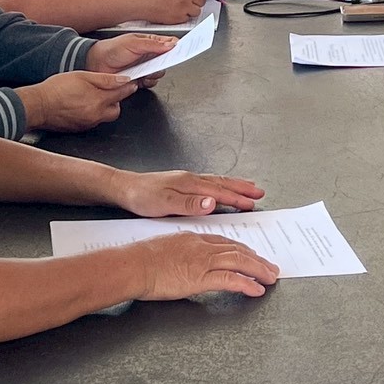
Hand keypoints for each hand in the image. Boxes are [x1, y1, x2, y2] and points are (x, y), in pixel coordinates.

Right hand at [23, 71, 136, 132]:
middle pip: (116, 110)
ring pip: (104, 117)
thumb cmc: (55, 90)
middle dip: (115, 100)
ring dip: (103, 108)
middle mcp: (96, 116)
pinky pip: (93, 121)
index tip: (129, 83)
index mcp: (98, 101)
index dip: (127, 86)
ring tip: (91, 97)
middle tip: (107, 90)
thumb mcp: (82, 76)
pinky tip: (82, 105)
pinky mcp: (80, 128)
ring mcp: (88, 124)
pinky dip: (92, 114)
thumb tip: (123, 80)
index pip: (122, 94)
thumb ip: (105, 79)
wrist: (38, 106)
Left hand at [86, 32, 179, 87]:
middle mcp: (149, 55)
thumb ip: (153, 44)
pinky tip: (140, 79)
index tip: (182, 50)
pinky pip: (152, 82)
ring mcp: (145, 67)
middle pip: (167, 61)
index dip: (177, 47)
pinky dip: (148, 82)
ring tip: (144, 71)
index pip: (169, 44)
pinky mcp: (140, 79)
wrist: (97, 63)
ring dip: (154, 74)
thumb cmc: (112, 49)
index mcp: (149, 43)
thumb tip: (170, 44)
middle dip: (164, 64)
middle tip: (155, 63)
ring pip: (160, 73)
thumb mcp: (133, 42)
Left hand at [115, 169, 264, 217]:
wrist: (124, 189)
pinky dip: (220, 186)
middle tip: (259, 192)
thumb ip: (190, 204)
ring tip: (247, 188)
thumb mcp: (165, 204)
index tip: (253, 203)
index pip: (219, 192)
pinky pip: (208, 183)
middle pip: (222, 183)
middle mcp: (190, 179)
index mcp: (189, 184)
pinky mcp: (180, 184)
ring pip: (216, 181)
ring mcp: (186, 180)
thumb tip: (213, 202)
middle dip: (242, 188)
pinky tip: (219, 190)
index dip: (237, 198)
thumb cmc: (141, 198)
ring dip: (233, 185)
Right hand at [131, 232, 279, 300]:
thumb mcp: (164, 249)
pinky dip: (247, 284)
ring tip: (270, 277)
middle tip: (269, 267)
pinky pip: (231, 279)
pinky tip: (257, 289)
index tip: (252, 254)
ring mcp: (202, 261)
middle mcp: (201, 246)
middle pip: (237, 249)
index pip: (224, 241)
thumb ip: (178, 253)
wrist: (133, 265)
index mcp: (192, 238)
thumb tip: (182, 261)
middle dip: (256, 258)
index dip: (241, 249)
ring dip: (258, 269)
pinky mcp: (201, 277)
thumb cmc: (140, 260)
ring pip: (239, 261)